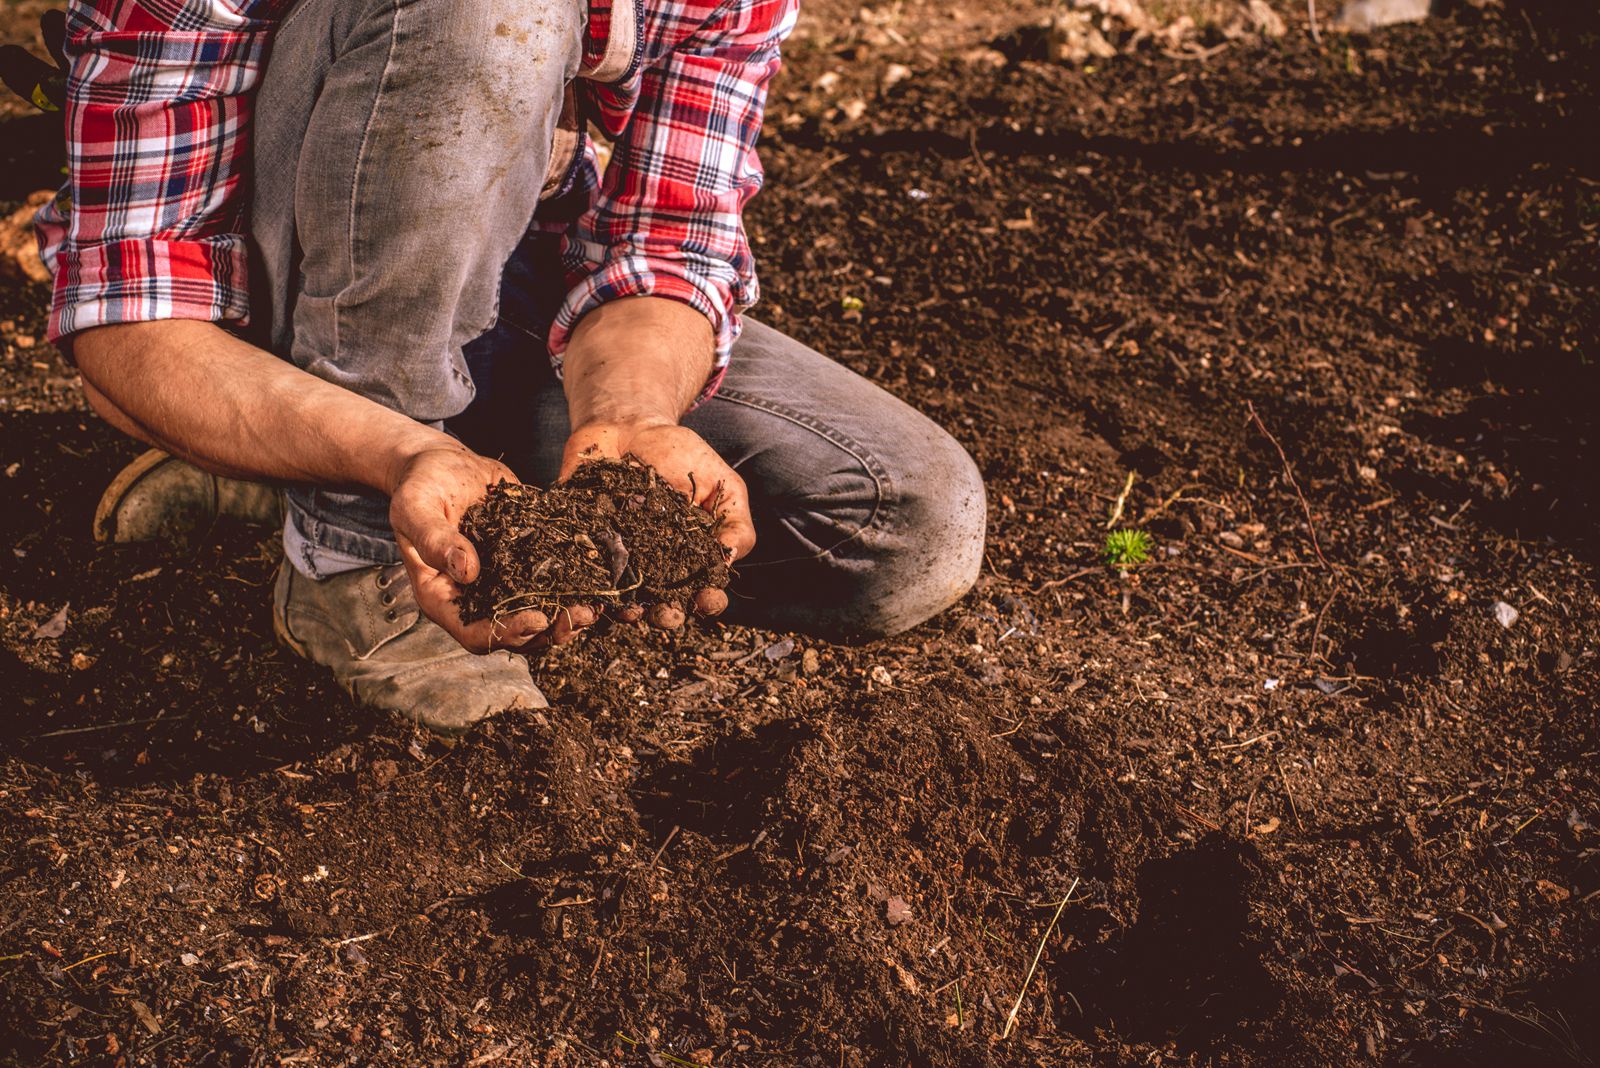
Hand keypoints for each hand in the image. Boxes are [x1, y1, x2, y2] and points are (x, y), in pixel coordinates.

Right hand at [388, 444, 595, 651]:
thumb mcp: (416, 507)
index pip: (475, 633)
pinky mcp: (526, 564)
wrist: (444, 465)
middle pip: (514, 635)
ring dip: (568, 617)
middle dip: (550, 631)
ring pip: (539, 617)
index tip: (537, 618)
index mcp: (443, 596)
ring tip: (595, 607)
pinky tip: (601, 580)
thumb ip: (435, 539)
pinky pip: (551, 584)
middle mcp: (475, 598)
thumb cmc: (421, 487)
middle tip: (581, 615)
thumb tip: (467, 571)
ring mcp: (503, 584)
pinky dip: (576, 587)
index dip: (507, 632)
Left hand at [561, 418, 753, 627]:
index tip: (708, 600)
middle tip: (667, 613)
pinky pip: (583, 571)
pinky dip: (585, 583)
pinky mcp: (584, 546)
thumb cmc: (680, 454)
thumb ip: (734, 522)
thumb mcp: (721, 483)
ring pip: (622, 598)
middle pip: (663, 604)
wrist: (627, 425)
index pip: (704, 589)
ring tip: (629, 610)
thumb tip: (730, 559)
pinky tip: (591, 589)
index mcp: (692, 557)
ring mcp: (618, 559)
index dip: (708, 600)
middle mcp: (655, 566)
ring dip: (627, 611)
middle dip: (667, 615)